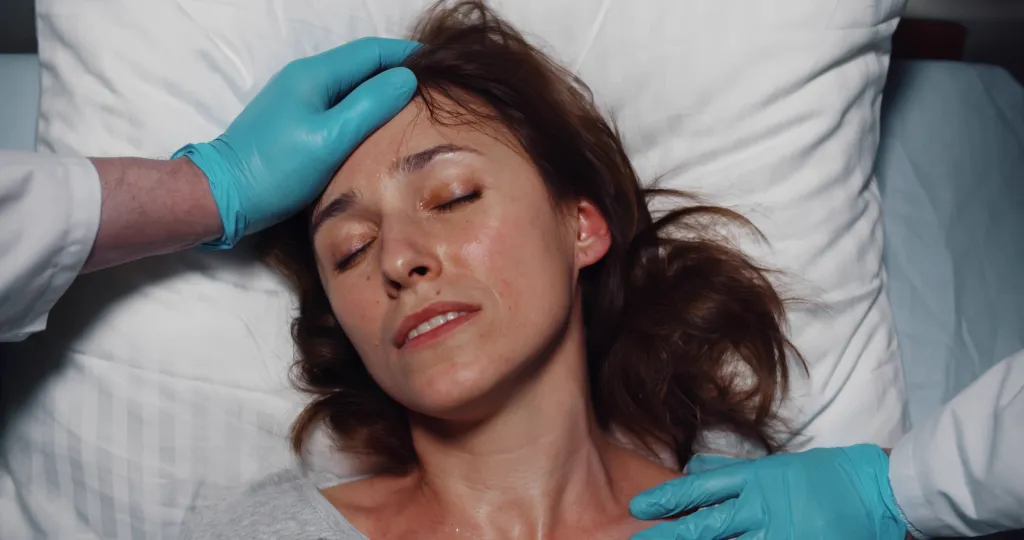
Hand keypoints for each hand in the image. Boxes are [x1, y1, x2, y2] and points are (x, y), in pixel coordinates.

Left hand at [174, 37, 418, 247]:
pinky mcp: (295, 123)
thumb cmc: (276, 169)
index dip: (407, 55)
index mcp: (315, 74)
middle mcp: (306, 79)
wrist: (223, 196)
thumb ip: (370, 106)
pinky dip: (364, 110)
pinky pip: (339, 106)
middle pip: (362, 65)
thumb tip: (407, 79)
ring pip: (351, 86)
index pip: (372, 51)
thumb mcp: (330, 138)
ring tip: (415, 108)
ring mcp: (298, 101)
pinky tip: (379, 130)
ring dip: (382, 91)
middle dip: (398, 71)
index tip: (441, 67)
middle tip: (435, 90)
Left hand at [629, 445, 908, 538]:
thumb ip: (731, 472)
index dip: (668, 498)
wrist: (879, 492)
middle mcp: (762, 506)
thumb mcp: (774, 467)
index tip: (639, 507)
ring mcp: (779, 532)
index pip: (701, 488)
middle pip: (707, 525)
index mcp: (756, 479)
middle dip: (669, 537)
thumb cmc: (826, 476)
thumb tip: (691, 469)